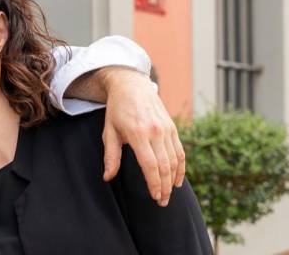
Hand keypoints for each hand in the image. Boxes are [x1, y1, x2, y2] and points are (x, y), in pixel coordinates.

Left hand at [99, 67, 184, 206]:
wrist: (131, 86)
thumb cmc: (117, 110)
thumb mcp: (109, 131)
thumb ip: (110, 156)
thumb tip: (107, 177)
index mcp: (138, 133)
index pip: (150, 164)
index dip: (154, 183)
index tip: (154, 197)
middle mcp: (155, 131)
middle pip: (164, 165)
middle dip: (164, 187)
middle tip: (162, 202)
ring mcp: (166, 129)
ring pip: (175, 160)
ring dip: (173, 179)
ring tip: (168, 194)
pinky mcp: (172, 127)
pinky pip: (180, 151)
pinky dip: (180, 167)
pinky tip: (177, 179)